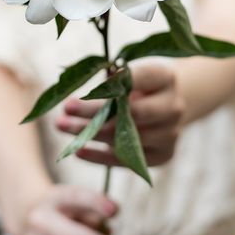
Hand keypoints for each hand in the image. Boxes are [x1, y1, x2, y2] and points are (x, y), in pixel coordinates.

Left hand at [56, 62, 185, 165]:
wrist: (170, 106)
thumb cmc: (143, 85)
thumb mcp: (134, 74)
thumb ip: (115, 79)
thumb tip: (80, 80)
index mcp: (166, 78)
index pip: (140, 78)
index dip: (113, 84)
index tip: (86, 87)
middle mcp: (173, 107)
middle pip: (132, 113)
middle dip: (95, 112)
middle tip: (66, 108)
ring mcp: (170, 134)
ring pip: (125, 138)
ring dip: (90, 134)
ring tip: (62, 126)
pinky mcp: (162, 155)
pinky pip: (127, 160)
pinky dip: (100, 156)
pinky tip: (78, 150)